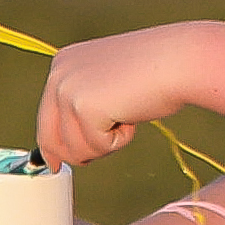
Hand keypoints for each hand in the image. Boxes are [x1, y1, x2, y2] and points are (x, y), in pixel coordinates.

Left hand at [33, 22, 224, 170]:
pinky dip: (119, 141)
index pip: (46, 117)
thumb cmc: (154, 72)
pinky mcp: (84, 107)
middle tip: (105, 145)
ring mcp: (68, 89)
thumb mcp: (108, 84)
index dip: (54, 146)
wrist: (178, 60)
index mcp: (63, 63)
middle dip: (77, 153)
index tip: (56, 164)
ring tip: (128, 114)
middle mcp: (59, 74)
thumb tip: (62, 148)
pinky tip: (132, 115)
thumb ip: (84, 106)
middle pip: (50, 138)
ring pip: (76, 149)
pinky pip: (96, 147)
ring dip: (105, 143)